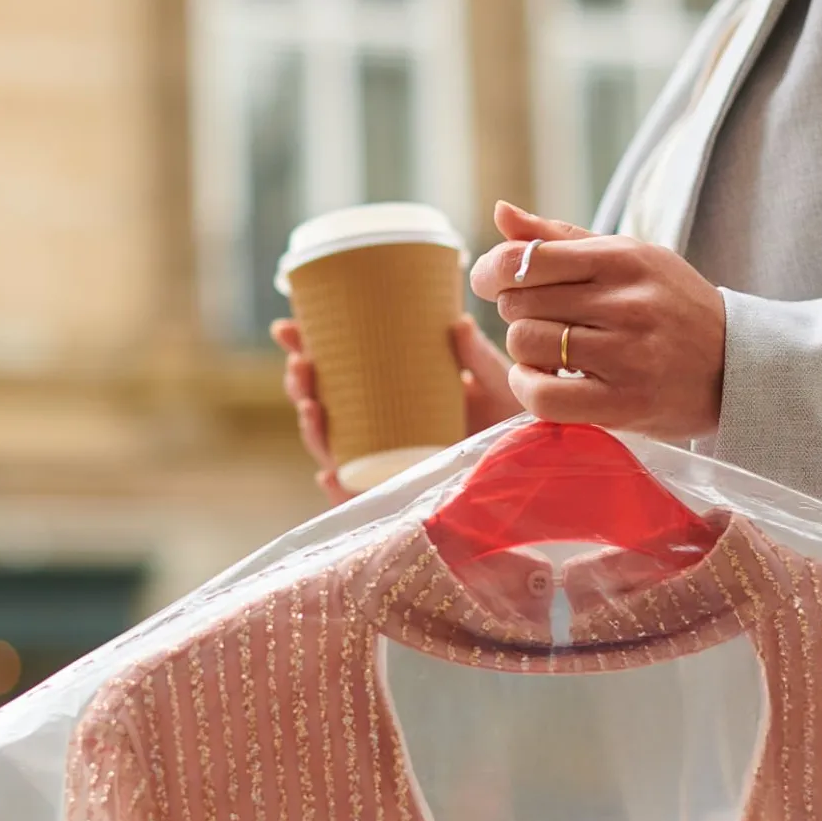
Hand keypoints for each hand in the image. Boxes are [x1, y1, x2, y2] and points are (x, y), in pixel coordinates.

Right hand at [272, 313, 522, 504]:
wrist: (536, 465)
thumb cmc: (513, 419)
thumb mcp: (497, 382)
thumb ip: (478, 357)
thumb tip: (457, 324)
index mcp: (395, 393)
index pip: (339, 369)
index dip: (307, 348)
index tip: (286, 327)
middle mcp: (384, 428)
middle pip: (325, 406)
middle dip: (300, 385)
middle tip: (300, 362)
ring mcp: (388, 463)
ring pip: (332, 448)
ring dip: (312, 428)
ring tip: (310, 404)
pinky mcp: (400, 495)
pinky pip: (359, 496)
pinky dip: (340, 487)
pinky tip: (331, 473)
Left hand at [470, 201, 725, 440]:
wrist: (737, 365)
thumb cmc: (671, 307)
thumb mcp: (628, 258)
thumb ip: (561, 238)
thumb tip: (500, 212)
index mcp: (622, 258)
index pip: (526, 259)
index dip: (494, 272)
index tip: (494, 284)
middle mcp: (625, 303)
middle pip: (519, 303)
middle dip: (518, 312)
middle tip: (544, 321)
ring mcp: (625, 354)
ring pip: (526, 344)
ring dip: (524, 352)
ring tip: (550, 354)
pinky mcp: (624, 402)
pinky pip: (543, 396)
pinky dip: (529, 389)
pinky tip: (545, 382)